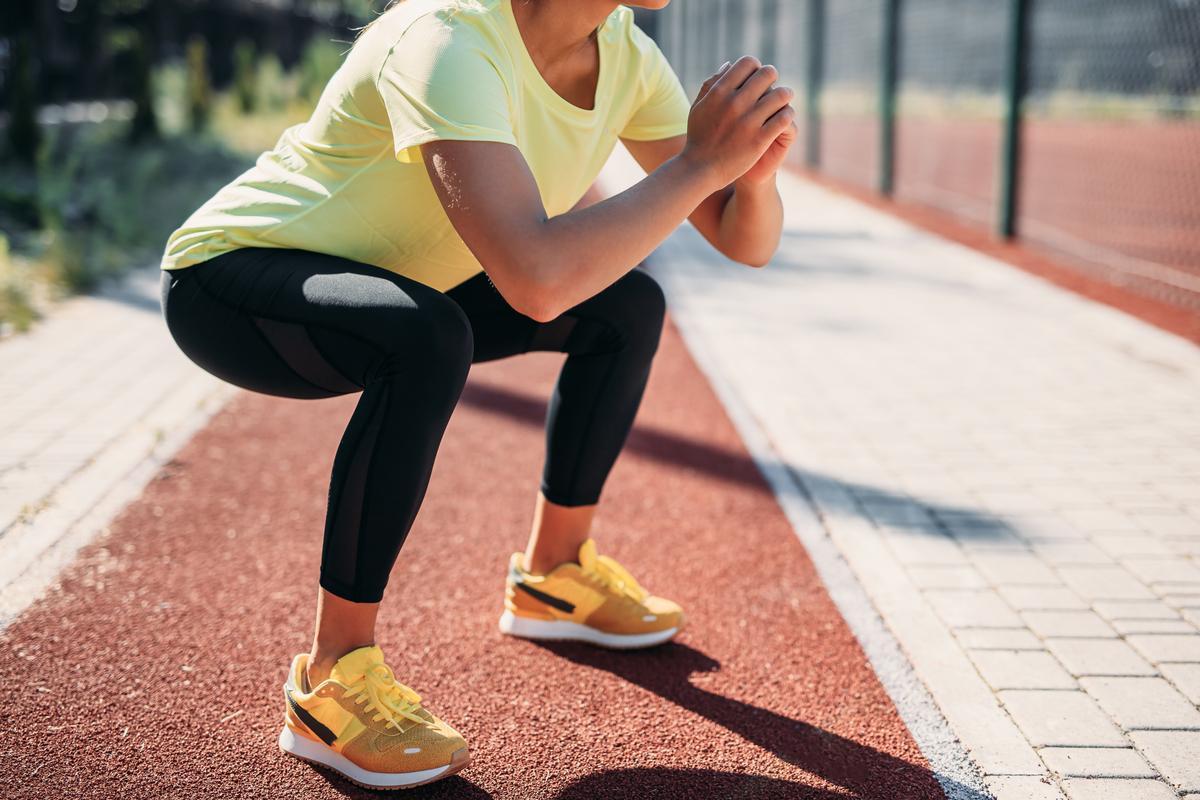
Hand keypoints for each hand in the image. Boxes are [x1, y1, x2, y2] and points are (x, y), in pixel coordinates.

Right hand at [680, 56, 795, 188]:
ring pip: (781, 95)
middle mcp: (734, 103)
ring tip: (784, 99)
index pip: (748, 63)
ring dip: (785, 95)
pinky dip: (787, 114)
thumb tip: (729, 64)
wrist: (700, 169)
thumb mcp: (698, 107)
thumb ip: (711, 84)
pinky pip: (784, 117)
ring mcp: (748, 121)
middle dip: (772, 78)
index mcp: (719, 92)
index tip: (757, 76)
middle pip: (767, 74)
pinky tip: (784, 117)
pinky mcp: (759, 139)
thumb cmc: (699, 137)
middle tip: (773, 86)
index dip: (755, 67)